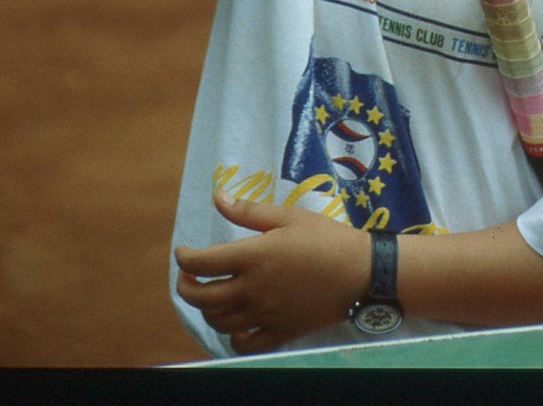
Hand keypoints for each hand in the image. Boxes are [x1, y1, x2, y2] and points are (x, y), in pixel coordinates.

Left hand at [174, 190, 372, 353]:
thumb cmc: (325, 238)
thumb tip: (218, 197)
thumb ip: (249, 211)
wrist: (359, 272)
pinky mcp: (279, 332)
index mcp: (253, 257)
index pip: (202, 263)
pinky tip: (235, 323)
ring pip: (218, 322)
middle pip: (202, 298)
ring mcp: (265, 314)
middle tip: (188, 275)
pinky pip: (244, 344)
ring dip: (206, 309)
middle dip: (186, 286)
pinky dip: (232, 337)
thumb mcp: (287, 216)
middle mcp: (253, 289)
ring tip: (211, 294)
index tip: (183, 251)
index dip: (184, 258)